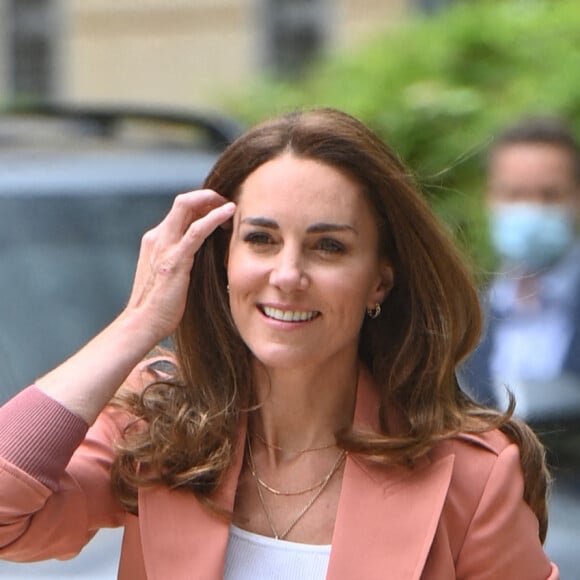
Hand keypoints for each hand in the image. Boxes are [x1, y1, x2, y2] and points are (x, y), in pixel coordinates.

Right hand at [126, 189, 234, 343]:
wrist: (143, 323)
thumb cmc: (160, 305)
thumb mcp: (171, 273)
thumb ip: (183, 258)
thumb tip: (206, 253)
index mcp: (156, 240)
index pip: (180, 210)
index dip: (202, 205)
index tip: (221, 212)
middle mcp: (157, 237)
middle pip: (183, 202)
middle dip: (208, 197)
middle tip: (229, 204)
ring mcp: (164, 246)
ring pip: (187, 207)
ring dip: (212, 201)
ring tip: (232, 207)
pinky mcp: (175, 259)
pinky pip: (196, 230)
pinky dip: (214, 217)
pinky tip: (229, 212)